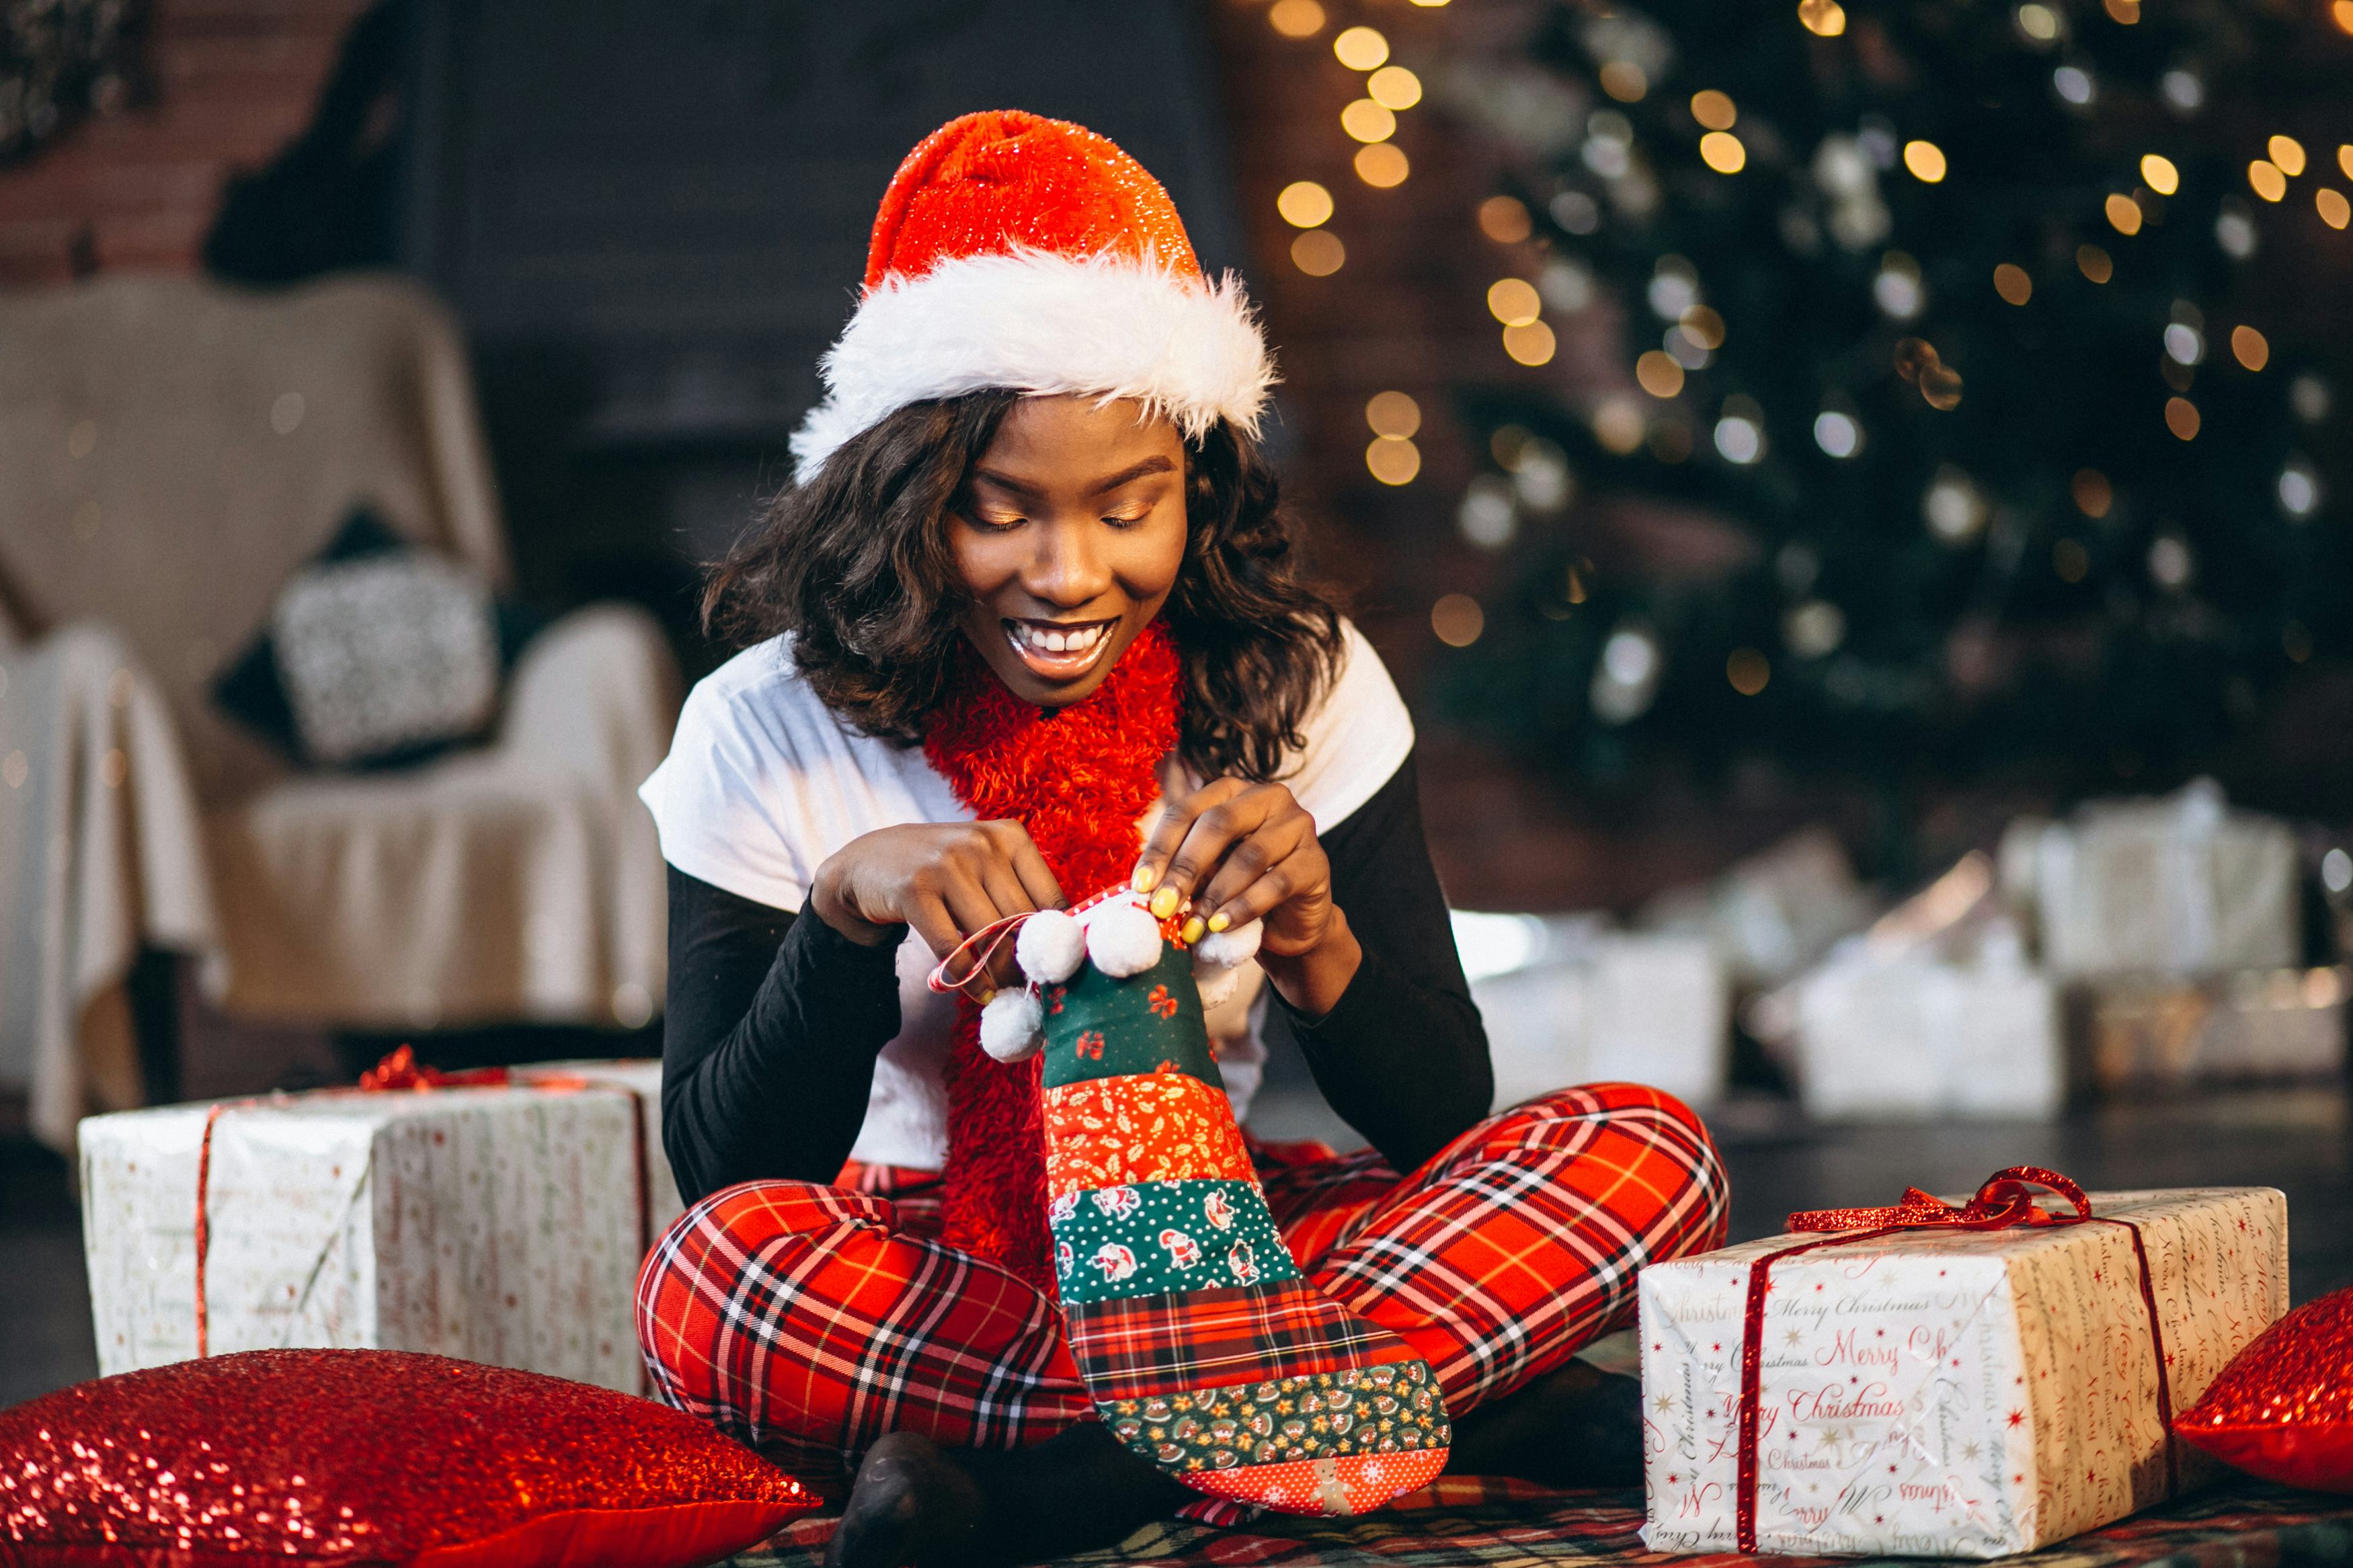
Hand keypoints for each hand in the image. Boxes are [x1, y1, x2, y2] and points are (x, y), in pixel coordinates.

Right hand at [810, 821, 1064, 989]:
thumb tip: (1059, 946)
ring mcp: (945, 864)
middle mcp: (980, 844)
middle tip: (1032, 991)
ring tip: (1007, 995)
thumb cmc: (942, 871)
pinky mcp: (915, 890)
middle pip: (1021, 921)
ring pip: (989, 936)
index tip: (1057, 970)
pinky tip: (978, 994)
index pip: (1051, 898)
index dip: (1056, 941)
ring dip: (1000, 976)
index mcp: (1009, 836)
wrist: (870, 862)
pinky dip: (968, 979)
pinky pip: (952, 948)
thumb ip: (1020, 893)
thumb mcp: (984, 865)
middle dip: (1027, 963)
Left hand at [1131, 779, 1336, 960]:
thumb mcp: (1203, 876)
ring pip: (1249, 855)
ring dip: (1215, 894)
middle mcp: (1266, 798)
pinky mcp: (1316, 861)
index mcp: (1229, 792)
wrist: (1287, 924)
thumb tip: (1146, 889)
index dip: (1160, 849)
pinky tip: (1222, 925)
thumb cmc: (1237, 891)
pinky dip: (1244, 907)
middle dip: (1185, 868)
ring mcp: (1297, 825)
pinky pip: (1277, 882)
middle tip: (1163, 907)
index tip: (1140, 887)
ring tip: (1194, 925)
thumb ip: (1180, 871)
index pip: (1186, 811)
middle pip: (1218, 824)